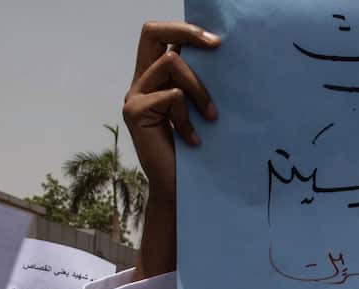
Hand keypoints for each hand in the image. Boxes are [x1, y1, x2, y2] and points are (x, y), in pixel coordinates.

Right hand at [123, 22, 220, 203]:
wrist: (180, 189)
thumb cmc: (197, 152)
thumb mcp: (200, 110)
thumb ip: (199, 84)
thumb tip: (223, 54)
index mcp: (155, 78)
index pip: (159, 35)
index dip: (184, 29)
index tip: (218, 42)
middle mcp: (141, 82)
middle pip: (151, 32)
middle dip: (186, 32)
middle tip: (217, 46)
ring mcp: (135, 96)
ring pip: (170, 63)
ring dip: (199, 88)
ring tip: (212, 117)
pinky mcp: (135, 112)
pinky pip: (171, 96)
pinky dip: (188, 116)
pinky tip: (194, 140)